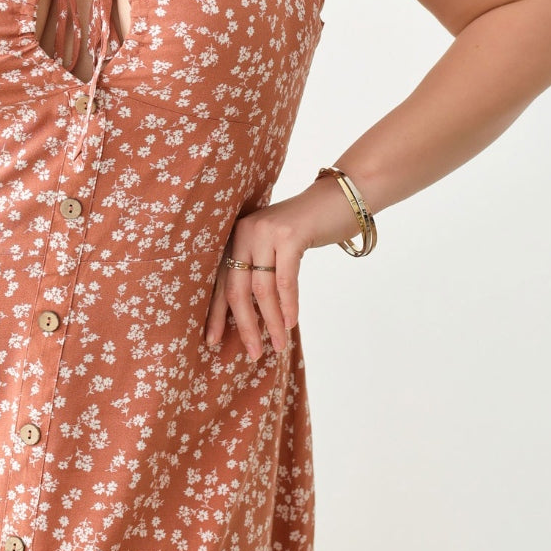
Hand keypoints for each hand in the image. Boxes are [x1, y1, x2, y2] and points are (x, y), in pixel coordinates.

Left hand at [204, 198, 314, 358]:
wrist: (339, 198)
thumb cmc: (308, 228)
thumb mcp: (275, 246)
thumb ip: (261, 269)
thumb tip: (250, 315)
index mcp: (237, 236)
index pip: (221, 280)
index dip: (217, 312)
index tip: (211, 340)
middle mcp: (245, 232)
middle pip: (237, 288)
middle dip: (245, 325)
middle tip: (252, 353)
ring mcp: (267, 232)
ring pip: (262, 289)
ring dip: (271, 322)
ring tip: (278, 345)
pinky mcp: (290, 235)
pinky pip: (285, 280)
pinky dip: (288, 305)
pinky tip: (291, 323)